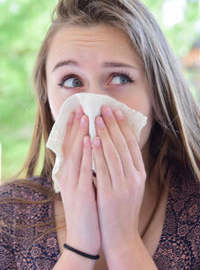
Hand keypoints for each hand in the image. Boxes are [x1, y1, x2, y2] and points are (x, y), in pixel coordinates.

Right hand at [59, 106, 100, 254]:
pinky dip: (88, 153)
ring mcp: (73, 184)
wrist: (84, 236)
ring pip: (77, 153)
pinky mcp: (80, 193)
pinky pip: (85, 169)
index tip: (78, 111)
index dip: (72, 128)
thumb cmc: (87, 208)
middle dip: (76, 125)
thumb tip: (94, 151)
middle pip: (71, 145)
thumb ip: (85, 169)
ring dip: (81, 133)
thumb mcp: (83, 186)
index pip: (70, 146)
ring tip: (86, 115)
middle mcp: (68, 175)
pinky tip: (91, 139)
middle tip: (81, 107)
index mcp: (69, 173)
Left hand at [92, 105, 145, 255]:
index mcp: (140, 172)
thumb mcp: (130, 185)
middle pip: (123, 144)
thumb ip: (125, 166)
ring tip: (96, 118)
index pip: (132, 143)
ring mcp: (124, 185)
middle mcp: (135, 176)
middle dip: (113, 124)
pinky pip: (104, 168)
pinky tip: (93, 139)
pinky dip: (98, 152)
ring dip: (104, 133)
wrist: (120, 234)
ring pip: (114, 153)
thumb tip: (115, 143)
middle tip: (104, 108)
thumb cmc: (122, 207)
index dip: (123, 126)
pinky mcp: (111, 193)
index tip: (116, 111)